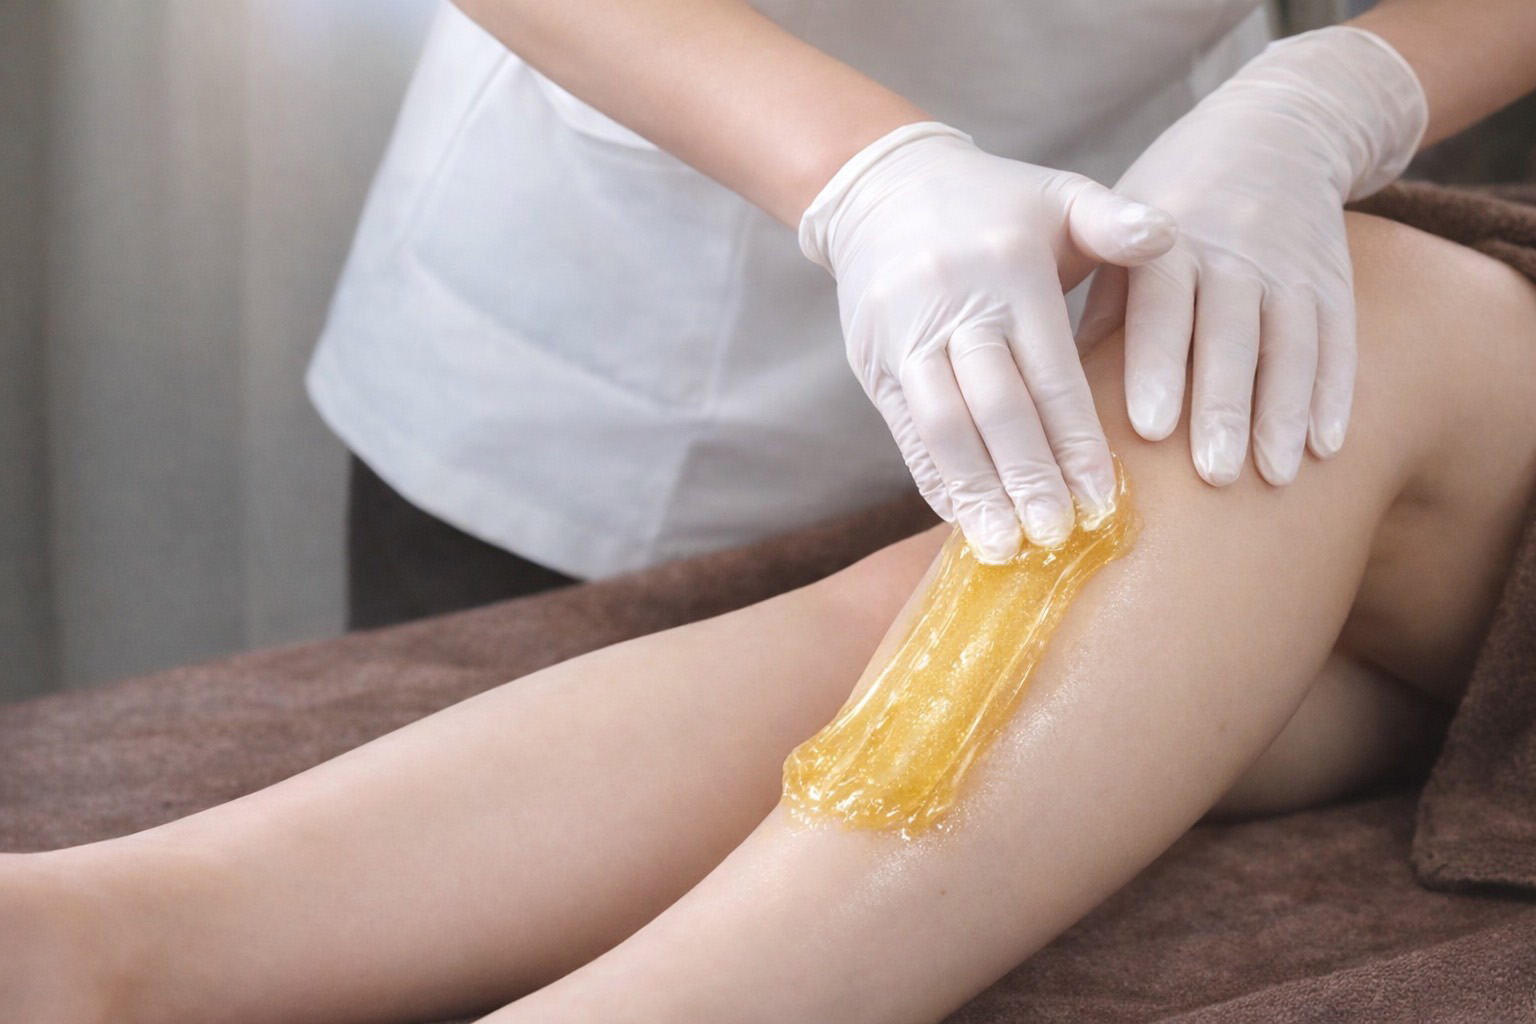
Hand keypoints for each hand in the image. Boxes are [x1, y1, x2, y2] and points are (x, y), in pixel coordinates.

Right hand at [800, 123, 1175, 560]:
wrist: (884, 186)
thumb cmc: (997, 203)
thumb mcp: (1059, 194)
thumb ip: (1116, 220)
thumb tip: (1170, 236)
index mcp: (1010, 268)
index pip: (1050, 370)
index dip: (1075, 439)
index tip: (1102, 499)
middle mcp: (952, 302)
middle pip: (994, 405)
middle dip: (1028, 477)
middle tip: (1059, 536)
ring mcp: (903, 335)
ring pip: (942, 424)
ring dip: (975, 490)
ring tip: (1006, 546)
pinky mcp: (871, 360)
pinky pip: (905, 428)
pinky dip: (934, 476)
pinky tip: (962, 517)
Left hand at [1077, 26, 1426, 486]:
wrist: (1278, 128)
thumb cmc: (1173, 202)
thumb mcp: (1124, 233)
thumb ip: (1103, 304)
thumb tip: (1060, 393)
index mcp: (1169, 241)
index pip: (1163, 305)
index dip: (1158, 365)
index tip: (1149, 427)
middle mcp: (1235, 252)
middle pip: (1231, 336)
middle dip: (1224, 407)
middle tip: (1212, 475)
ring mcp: (1291, 267)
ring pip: (1291, 345)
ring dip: (1282, 413)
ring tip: (1272, 477)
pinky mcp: (1334, 281)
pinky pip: (1339, 340)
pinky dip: (1334, 394)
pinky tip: (1325, 446)